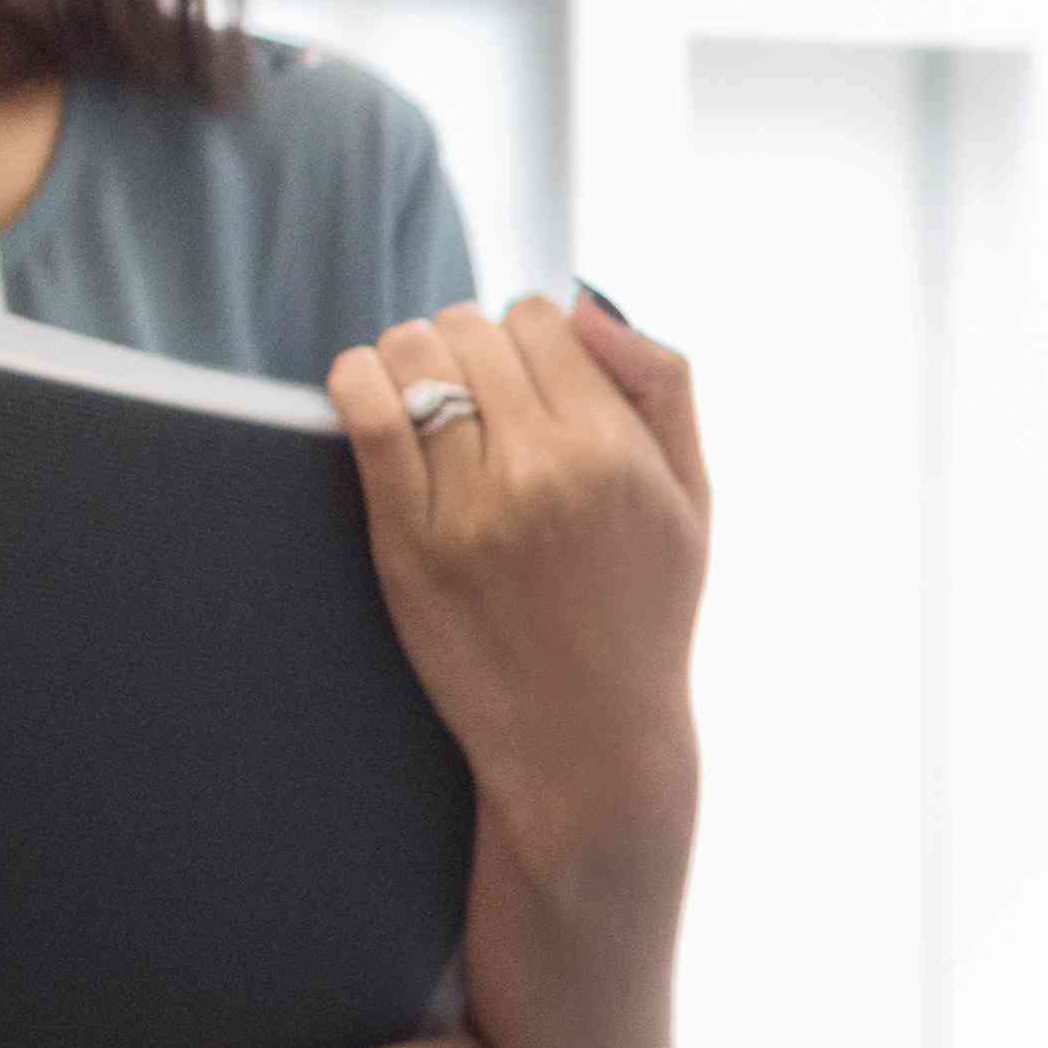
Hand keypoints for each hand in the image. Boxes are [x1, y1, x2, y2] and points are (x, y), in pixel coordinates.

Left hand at [329, 297, 706, 916]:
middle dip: (469, 343)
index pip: (544, 318)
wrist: (588, 746)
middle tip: (472, 390)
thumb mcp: (692, 500)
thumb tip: (587, 301)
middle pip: (474, 328)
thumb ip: (661, 386)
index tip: (525, 375)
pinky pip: (366, 416)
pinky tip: (363, 386)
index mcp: (617, 452)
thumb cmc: (644, 616)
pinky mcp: (408, 546)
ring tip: (421, 395)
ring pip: (414, 358)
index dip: (529, 334)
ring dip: (410, 359)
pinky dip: (356, 380)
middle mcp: (546, 470)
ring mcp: (471, 509)